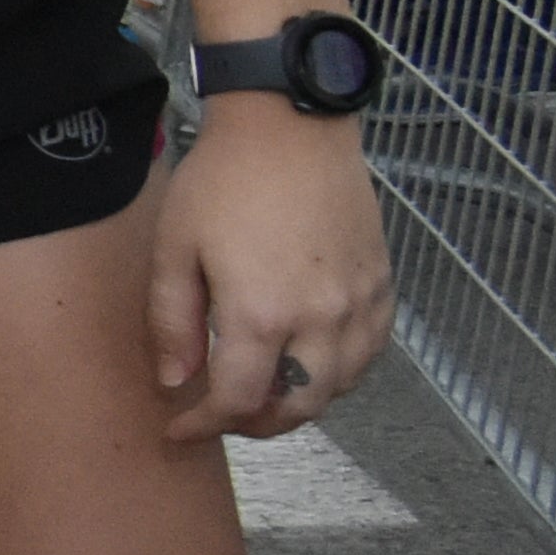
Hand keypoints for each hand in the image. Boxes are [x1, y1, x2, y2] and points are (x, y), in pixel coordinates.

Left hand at [149, 112, 389, 439]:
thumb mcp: (176, 250)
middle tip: (222, 418)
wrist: (291, 126)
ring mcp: (360, 304)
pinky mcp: (382, 286)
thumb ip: (173, 323)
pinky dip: (340, 374)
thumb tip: (176, 381)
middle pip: (298, 407)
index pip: (237, 401)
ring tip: (262, 395)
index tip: (180, 428)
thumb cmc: (225, 179)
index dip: (204, 424)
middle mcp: (321, 319)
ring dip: (300, 404)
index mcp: (262, 314)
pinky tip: (309, 364)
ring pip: (340, 388)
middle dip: (256, 425)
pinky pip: (370, 353)